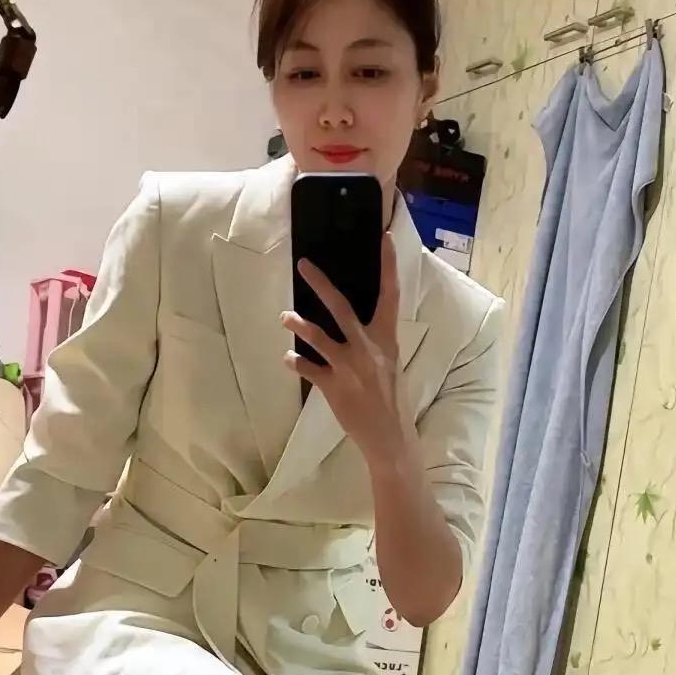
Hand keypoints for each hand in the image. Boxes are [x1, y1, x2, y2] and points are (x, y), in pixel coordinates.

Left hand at [281, 233, 410, 463]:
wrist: (390, 437)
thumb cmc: (390, 399)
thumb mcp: (390, 364)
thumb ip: (374, 342)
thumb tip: (355, 323)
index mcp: (387, 340)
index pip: (390, 295)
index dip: (388, 266)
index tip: (383, 238)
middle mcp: (369, 349)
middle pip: (342, 308)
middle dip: (322, 285)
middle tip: (303, 265)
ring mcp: (350, 368)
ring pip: (320, 337)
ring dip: (299, 324)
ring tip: (285, 317)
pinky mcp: (334, 388)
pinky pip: (309, 369)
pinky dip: (296, 362)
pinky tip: (288, 358)